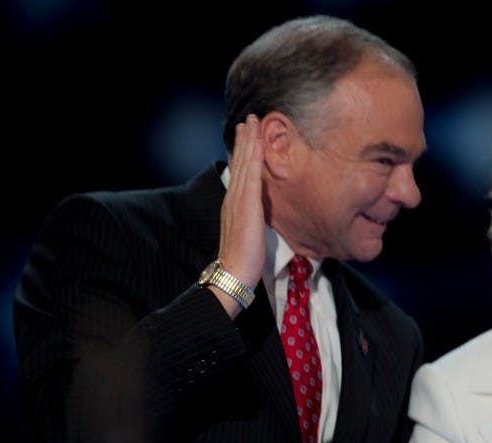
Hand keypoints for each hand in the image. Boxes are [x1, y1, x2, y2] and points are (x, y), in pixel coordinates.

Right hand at [218, 115, 265, 291]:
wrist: (234, 272)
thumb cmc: (242, 259)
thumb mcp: (247, 233)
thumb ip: (251, 219)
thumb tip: (258, 214)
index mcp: (233, 204)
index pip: (238, 172)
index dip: (242, 152)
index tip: (246, 135)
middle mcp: (233, 198)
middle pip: (239, 162)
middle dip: (244, 139)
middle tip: (249, 120)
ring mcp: (238, 200)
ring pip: (244, 163)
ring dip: (249, 141)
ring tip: (252, 123)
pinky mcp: (246, 204)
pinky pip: (251, 175)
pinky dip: (254, 156)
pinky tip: (258, 143)